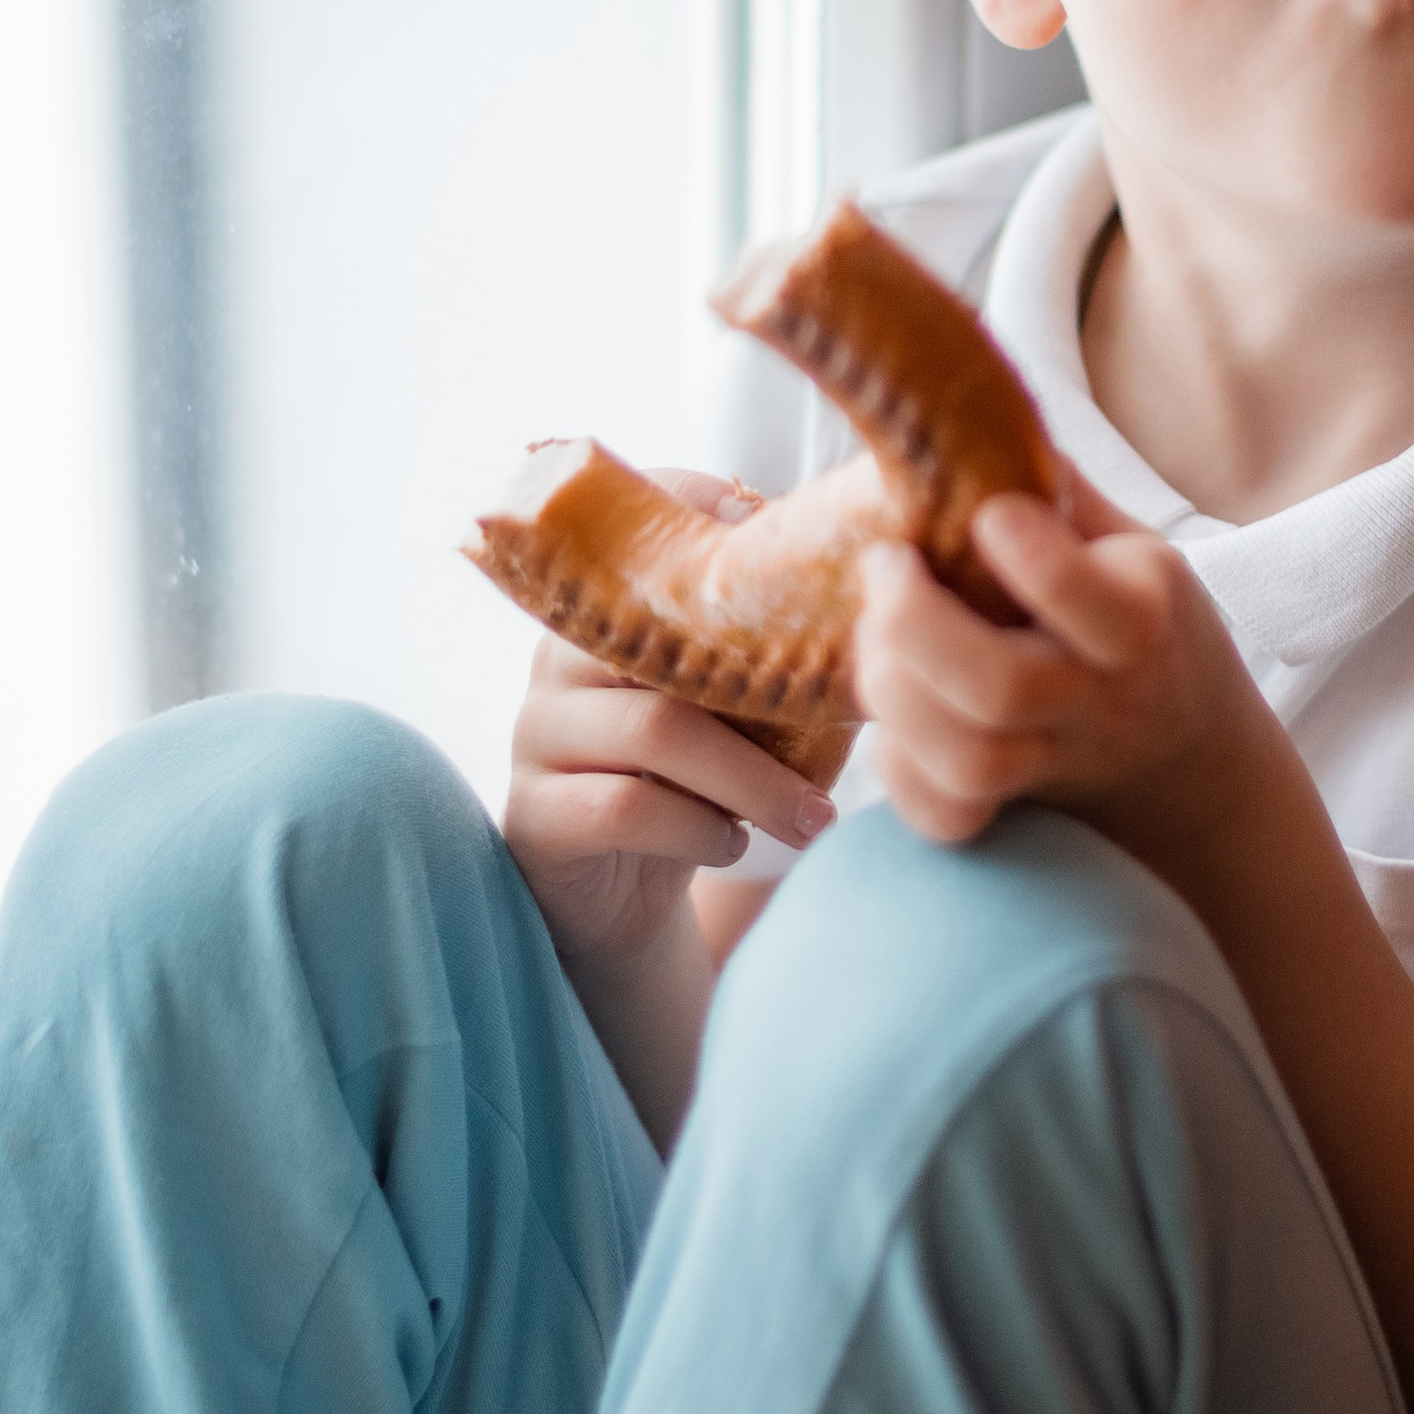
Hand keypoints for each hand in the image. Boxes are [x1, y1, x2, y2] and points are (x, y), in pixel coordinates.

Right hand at [502, 470, 833, 982]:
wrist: (618, 906)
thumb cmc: (691, 791)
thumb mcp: (729, 719)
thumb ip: (767, 662)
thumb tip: (878, 613)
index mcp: (607, 622)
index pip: (626, 539)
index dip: (688, 506)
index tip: (764, 518)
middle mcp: (556, 663)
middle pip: (668, 648)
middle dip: (769, 696)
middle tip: (849, 739)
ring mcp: (537, 737)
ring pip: (656, 730)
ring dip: (754, 780)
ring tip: (813, 818)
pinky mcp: (535, 815)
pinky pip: (626, 807)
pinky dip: (699, 829)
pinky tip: (733, 842)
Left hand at [854, 466, 1272, 857]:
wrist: (1186, 752)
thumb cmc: (1140, 618)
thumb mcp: (1128, 540)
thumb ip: (1058, 487)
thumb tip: (969, 402)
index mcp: (1145, 614)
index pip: (1092, 600)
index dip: (1031, 559)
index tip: (986, 513)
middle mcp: (1105, 697)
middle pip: (1002, 688)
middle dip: (916, 625)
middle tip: (884, 567)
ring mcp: (1059, 761)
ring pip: (968, 758)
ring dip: (894, 692)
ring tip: (873, 637)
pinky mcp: (1015, 811)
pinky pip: (949, 818)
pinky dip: (900, 774)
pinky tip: (892, 719)